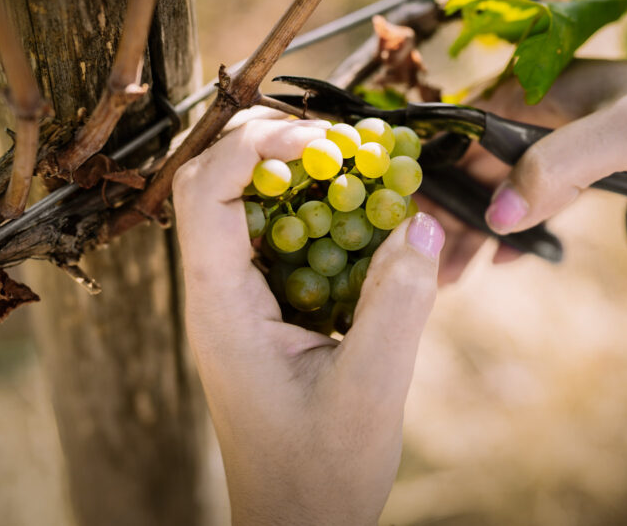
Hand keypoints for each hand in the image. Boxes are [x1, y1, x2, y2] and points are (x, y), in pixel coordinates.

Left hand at [172, 116, 445, 525]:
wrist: (298, 525)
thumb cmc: (321, 473)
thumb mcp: (370, 389)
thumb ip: (397, 303)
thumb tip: (420, 220)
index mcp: (221, 308)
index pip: (205, 192)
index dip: (256, 145)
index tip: (325, 139)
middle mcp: (218, 293)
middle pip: (216, 182)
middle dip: (277, 147)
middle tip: (347, 146)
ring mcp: (239, 300)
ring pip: (247, 205)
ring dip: (300, 176)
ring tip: (360, 169)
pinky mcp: (265, 310)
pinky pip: (282, 239)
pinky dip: (319, 213)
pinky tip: (365, 219)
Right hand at [429, 58, 626, 358]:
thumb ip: (560, 167)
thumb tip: (500, 215)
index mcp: (539, 84)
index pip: (466, 130)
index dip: (436, 175)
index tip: (414, 223)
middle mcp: (543, 108)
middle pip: (479, 162)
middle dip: (453, 214)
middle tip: (433, 268)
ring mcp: (564, 138)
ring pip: (505, 184)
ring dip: (480, 228)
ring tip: (454, 275)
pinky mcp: (586, 165)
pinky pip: (537, 197)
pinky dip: (518, 228)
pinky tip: (504, 259)